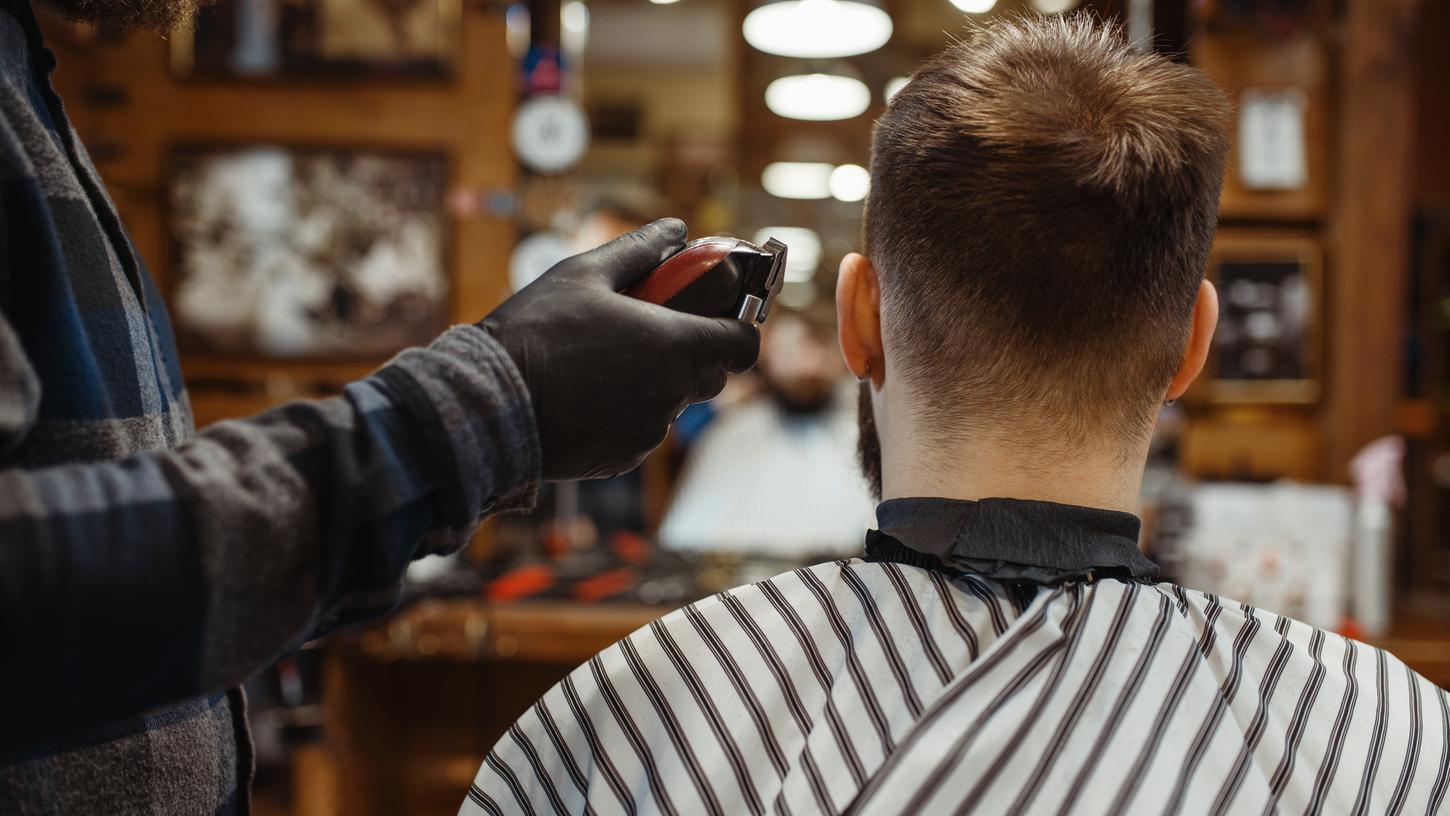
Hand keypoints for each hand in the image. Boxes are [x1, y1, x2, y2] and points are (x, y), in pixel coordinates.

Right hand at [482, 219, 760, 480]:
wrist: (488, 406)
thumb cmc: (536, 332)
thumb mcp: (583, 273)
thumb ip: (639, 249)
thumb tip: (675, 229)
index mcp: (675, 346)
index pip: (743, 345)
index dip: (738, 329)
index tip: (718, 317)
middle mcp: (671, 395)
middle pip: (711, 376)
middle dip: (692, 354)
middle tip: (650, 332)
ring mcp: (648, 433)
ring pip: (672, 405)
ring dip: (654, 385)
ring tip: (603, 363)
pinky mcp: (622, 459)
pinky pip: (640, 432)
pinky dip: (625, 415)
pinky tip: (585, 397)